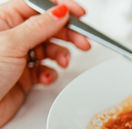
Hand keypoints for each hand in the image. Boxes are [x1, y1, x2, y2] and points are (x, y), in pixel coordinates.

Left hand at [0, 0, 89, 127]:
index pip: (38, 6)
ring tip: (63, 62)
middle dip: (68, 34)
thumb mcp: (12, 44)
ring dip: (61, 56)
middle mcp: (14, 36)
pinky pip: (47, 69)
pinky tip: (45, 77)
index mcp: (5, 19)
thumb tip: (60, 12)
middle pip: (49, 27)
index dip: (61, 8)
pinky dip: (51, 74)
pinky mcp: (26, 75)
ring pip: (51, 49)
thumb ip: (39, 27)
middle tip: (83, 42)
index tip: (79, 14)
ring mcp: (21, 56)